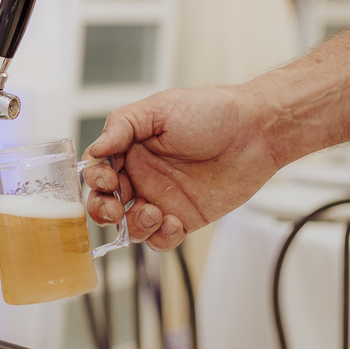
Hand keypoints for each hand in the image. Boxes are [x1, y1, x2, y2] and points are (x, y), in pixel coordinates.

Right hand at [82, 87, 280, 250]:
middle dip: (103, 211)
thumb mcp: (159, 108)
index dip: (96, 180)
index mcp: (131, 148)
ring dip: (134, 226)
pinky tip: (174, 223)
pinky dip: (161, 238)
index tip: (109, 180)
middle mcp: (142, 176)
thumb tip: (94, 150)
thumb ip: (122, 126)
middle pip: (106, 203)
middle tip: (117, 210)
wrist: (255, 131)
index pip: (98, 171)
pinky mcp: (185, 217)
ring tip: (155, 214)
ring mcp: (162, 199)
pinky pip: (161, 239)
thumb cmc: (210, 111)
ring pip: (131, 226)